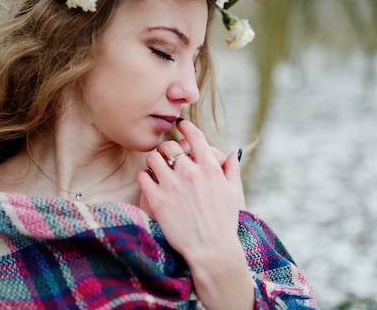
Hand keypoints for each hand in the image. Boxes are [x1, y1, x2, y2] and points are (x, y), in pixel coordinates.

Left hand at [137, 120, 252, 308]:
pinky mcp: (157, 200)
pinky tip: (149, 183)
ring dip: (154, 160)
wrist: (211, 250)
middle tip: (166, 154)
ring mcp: (172, 186)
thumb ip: (232, 169)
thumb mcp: (233, 193)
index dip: (186, 127)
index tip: (181, 125)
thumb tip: (232, 153)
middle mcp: (190, 173)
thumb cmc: (224, 223)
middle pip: (170, 145)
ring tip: (156, 168)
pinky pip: (143, 177)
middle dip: (167, 147)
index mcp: (209, 168)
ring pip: (153, 157)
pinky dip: (145, 177)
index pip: (195, 137)